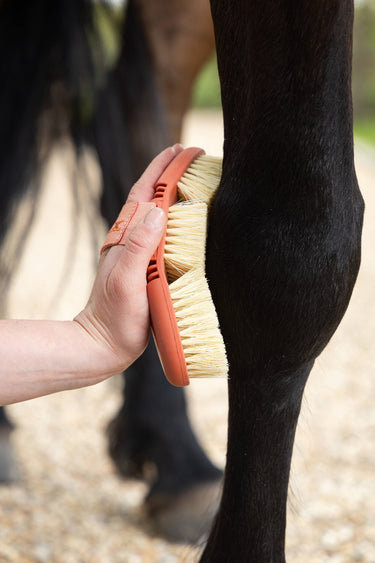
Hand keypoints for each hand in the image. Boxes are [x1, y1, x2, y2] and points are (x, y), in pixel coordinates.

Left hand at [74, 144, 183, 374]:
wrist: (104, 344)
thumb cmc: (116, 316)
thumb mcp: (128, 279)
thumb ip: (141, 245)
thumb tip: (157, 208)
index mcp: (127, 237)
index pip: (145, 192)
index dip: (163, 169)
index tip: (182, 150)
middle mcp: (130, 239)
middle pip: (149, 196)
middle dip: (168, 172)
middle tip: (190, 155)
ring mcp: (136, 252)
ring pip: (154, 212)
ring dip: (170, 191)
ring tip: (190, 177)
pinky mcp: (143, 266)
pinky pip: (159, 232)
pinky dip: (171, 217)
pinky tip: (182, 219)